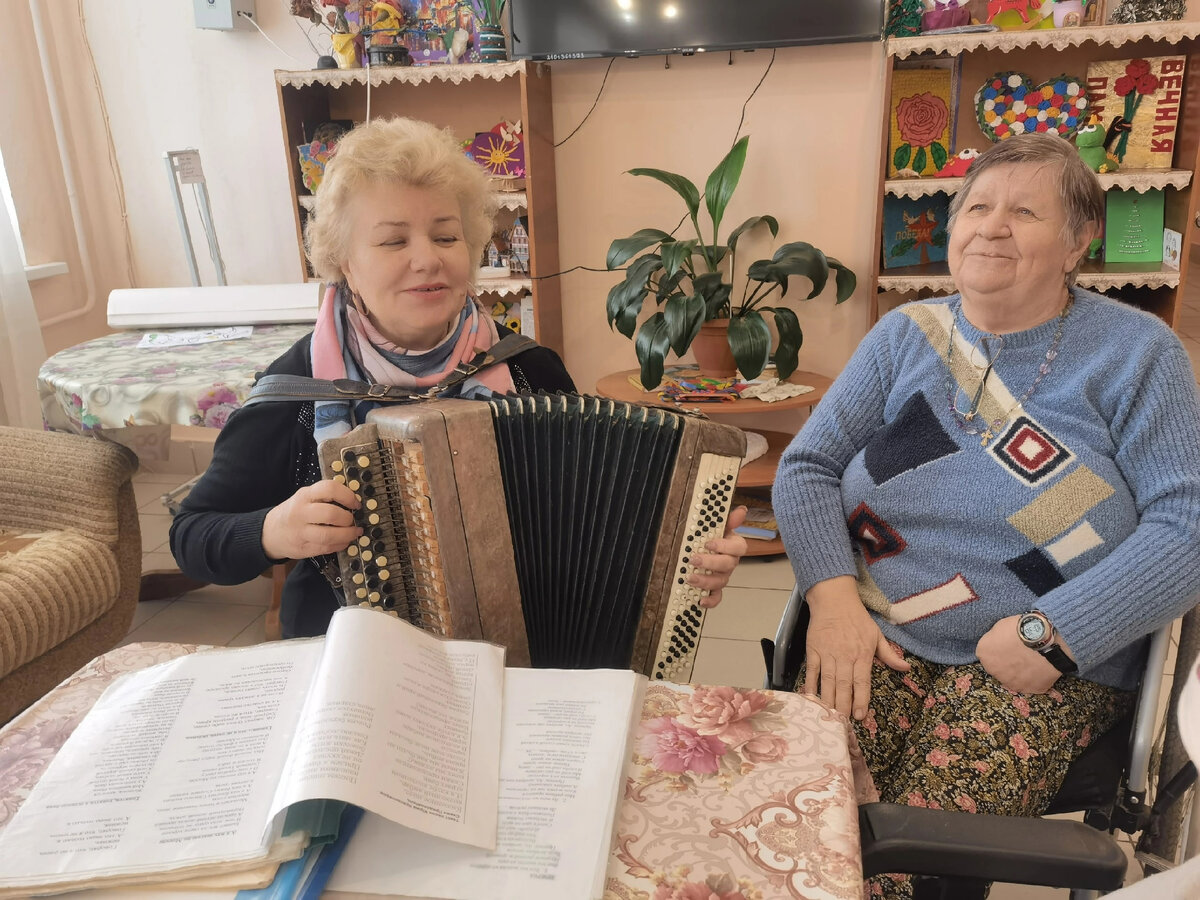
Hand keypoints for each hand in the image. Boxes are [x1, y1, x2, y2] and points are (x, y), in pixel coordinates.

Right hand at [261, 481, 361, 560]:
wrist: (270, 533)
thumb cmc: (294, 512)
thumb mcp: (305, 498)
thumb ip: (325, 497)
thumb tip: (353, 501)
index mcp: (305, 495)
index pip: (329, 489)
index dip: (347, 495)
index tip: (355, 503)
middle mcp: (301, 513)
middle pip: (331, 514)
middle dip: (347, 518)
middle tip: (352, 520)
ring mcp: (301, 533)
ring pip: (329, 535)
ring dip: (347, 535)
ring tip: (353, 532)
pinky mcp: (303, 549)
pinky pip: (326, 548)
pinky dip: (340, 545)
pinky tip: (343, 541)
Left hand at [688, 505, 749, 608]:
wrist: (703, 549)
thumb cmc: (712, 537)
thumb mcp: (719, 526)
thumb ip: (729, 520)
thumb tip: (742, 510)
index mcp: (734, 547)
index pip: (738, 548)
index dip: (724, 546)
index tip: (708, 543)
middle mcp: (731, 563)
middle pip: (727, 565)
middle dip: (710, 563)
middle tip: (693, 559)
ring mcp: (723, 577)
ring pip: (720, 582)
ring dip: (706, 581)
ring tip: (690, 578)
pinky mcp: (715, 589)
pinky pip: (717, 597)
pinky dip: (710, 601)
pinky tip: (700, 600)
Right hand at [804, 575, 909, 719]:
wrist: (834, 600)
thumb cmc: (857, 618)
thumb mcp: (877, 635)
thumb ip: (890, 654)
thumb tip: (906, 668)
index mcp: (862, 655)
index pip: (862, 682)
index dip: (861, 700)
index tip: (861, 716)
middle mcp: (844, 657)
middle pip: (843, 686)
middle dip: (844, 706)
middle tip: (843, 724)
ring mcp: (827, 654)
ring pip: (828, 682)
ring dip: (829, 700)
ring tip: (829, 717)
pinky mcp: (813, 651)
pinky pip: (812, 671)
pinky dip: (811, 685)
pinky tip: (811, 698)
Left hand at [976, 615, 1072, 693]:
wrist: (1045, 640)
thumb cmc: (1022, 629)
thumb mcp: (1000, 626)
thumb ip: (994, 638)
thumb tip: (998, 643)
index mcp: (984, 654)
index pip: (986, 653)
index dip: (997, 648)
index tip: (1006, 645)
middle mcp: (994, 671)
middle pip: (997, 667)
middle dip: (1006, 662)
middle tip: (1019, 653)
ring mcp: (1012, 683)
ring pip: (1012, 678)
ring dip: (1018, 672)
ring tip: (1031, 660)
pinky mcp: (1030, 689)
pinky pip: (1030, 684)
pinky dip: (1034, 678)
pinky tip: (1040, 668)